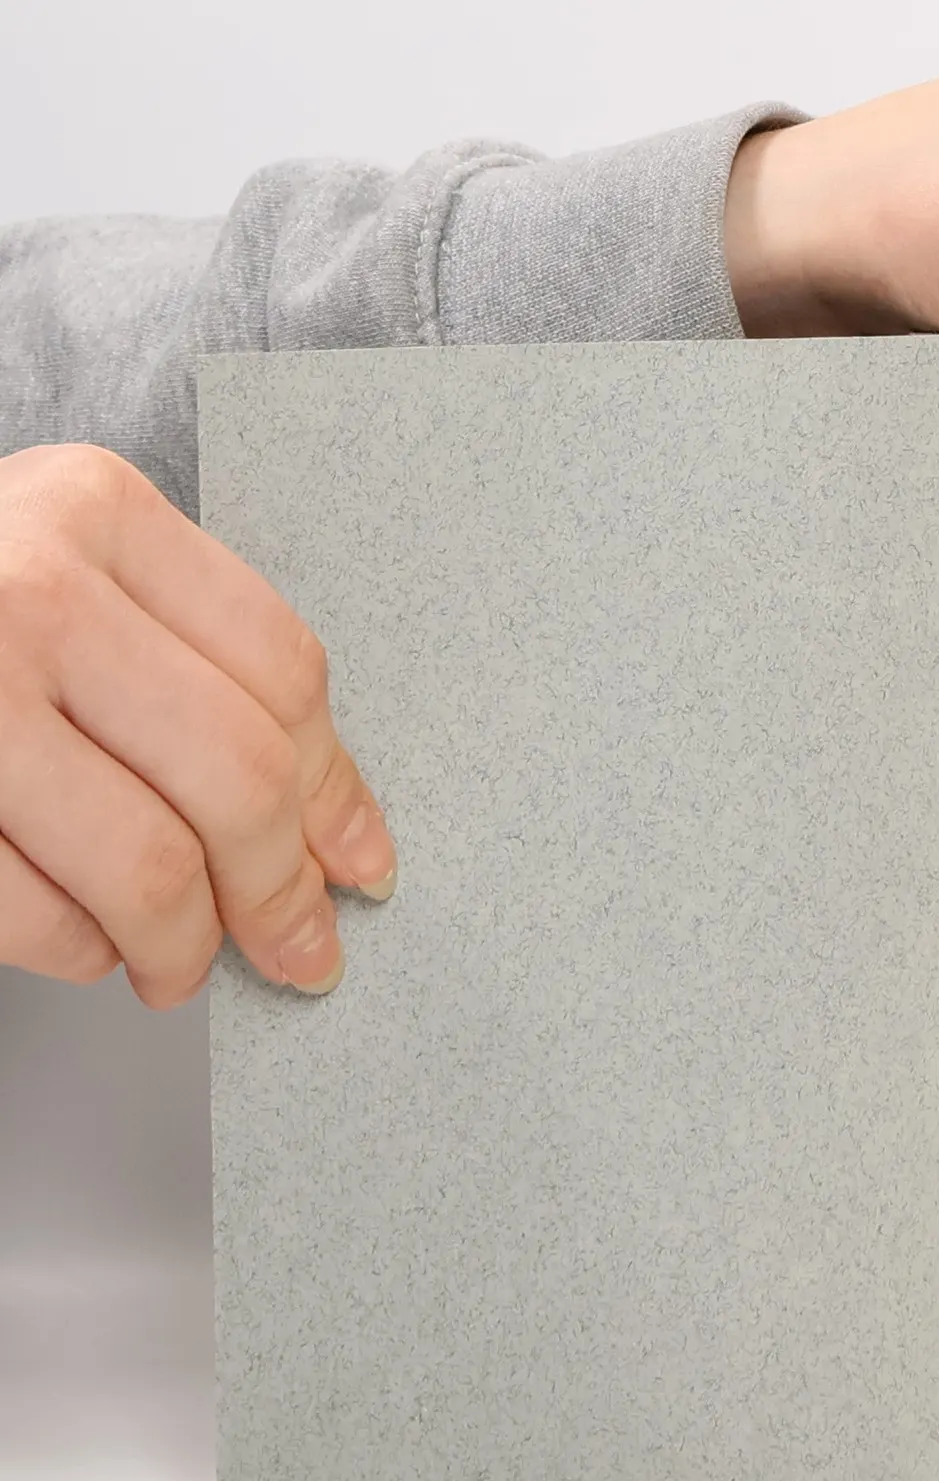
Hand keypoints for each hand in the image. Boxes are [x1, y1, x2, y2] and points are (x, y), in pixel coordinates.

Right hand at [0, 444, 396, 1006]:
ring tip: (178, 966)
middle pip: (239, 779)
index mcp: (94, 512)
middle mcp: (23, 584)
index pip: (285, 675)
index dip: (338, 793)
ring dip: (183, 948)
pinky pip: (36, 915)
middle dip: (281, 894)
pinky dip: (81, 953)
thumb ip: (190, 670)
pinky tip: (88, 945)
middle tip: (295, 947)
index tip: (359, 864)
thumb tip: (333, 831)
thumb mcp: (68, 577)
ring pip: (149, 867)